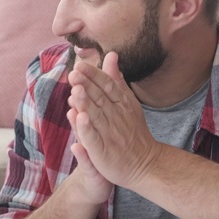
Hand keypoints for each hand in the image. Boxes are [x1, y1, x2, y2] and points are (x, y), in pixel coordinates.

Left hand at [67, 52, 161, 188]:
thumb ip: (116, 80)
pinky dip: (85, 128)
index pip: (107, 86)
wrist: (145, 164)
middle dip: (86, 85)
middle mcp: (116, 117)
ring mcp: (109, 134)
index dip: (94, 76)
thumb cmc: (132, 130)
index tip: (80, 65)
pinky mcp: (102, 151)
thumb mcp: (126, 101)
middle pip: (99, 98)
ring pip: (95, 116)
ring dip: (85, 103)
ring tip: (74, 90)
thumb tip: (110, 55)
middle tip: (74, 73)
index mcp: (121, 104)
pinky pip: (93, 138)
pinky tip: (77, 117)